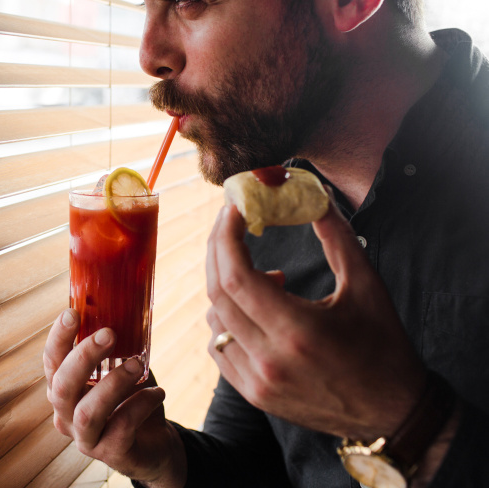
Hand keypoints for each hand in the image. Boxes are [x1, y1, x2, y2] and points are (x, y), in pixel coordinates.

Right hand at [44, 308, 186, 486]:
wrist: (154, 444)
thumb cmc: (132, 401)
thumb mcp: (121, 371)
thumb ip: (116, 349)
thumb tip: (125, 309)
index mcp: (64, 390)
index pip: (51, 362)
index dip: (58, 338)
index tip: (72, 312)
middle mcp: (66, 416)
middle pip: (61, 387)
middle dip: (83, 357)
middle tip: (109, 334)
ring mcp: (86, 439)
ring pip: (88, 412)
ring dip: (114, 383)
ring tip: (137, 365)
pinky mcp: (111, 454)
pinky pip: (122, 427)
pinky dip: (141, 405)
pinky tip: (157, 392)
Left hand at [205, 194, 426, 441]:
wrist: (394, 414)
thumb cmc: (384, 347)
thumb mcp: (368, 287)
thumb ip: (337, 238)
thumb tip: (313, 196)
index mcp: (298, 332)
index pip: (236, 276)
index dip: (227, 236)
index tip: (233, 208)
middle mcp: (270, 360)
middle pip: (218, 293)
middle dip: (219, 249)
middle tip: (232, 224)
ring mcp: (258, 382)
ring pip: (215, 319)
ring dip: (227, 287)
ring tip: (267, 279)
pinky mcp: (254, 395)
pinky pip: (219, 347)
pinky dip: (227, 319)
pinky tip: (257, 311)